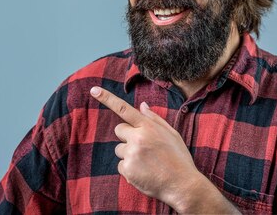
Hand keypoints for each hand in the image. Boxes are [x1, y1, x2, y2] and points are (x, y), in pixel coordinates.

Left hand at [89, 86, 198, 208]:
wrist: (182, 185)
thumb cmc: (179, 158)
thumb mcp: (172, 134)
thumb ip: (155, 119)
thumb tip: (142, 105)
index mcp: (149, 127)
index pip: (124, 109)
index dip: (107, 98)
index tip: (94, 90)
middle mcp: (138, 138)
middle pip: (119, 130)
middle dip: (127, 136)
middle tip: (144, 147)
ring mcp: (131, 154)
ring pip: (119, 149)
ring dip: (128, 154)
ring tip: (147, 163)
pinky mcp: (127, 170)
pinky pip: (121, 165)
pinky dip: (129, 169)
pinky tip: (144, 173)